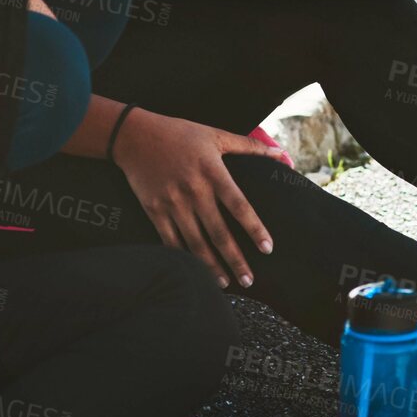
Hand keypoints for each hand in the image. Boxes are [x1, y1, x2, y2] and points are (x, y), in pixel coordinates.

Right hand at [113, 110, 292, 287]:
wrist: (135, 136)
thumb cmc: (180, 133)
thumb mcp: (216, 135)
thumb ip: (249, 146)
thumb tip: (281, 154)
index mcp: (212, 172)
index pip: (239, 205)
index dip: (254, 228)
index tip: (267, 248)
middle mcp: (193, 190)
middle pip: (218, 232)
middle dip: (235, 259)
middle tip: (249, 280)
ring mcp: (172, 202)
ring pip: (195, 242)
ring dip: (211, 266)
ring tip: (226, 283)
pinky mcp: (154, 210)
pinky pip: (170, 240)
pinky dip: (183, 258)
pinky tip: (194, 272)